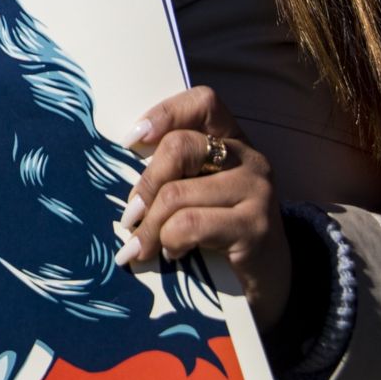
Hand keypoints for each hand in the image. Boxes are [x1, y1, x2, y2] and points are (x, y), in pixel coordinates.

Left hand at [116, 86, 290, 330]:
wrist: (265, 278)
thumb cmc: (216, 229)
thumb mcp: (196, 190)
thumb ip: (171, 171)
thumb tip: (115, 165)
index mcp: (231, 140)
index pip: (203, 101)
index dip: (164, 113)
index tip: (131, 140)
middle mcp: (249, 158)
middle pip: (179, 148)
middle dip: (144, 185)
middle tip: (130, 216)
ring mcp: (257, 191)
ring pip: (177, 194)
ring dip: (149, 226)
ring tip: (142, 245)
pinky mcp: (256, 227)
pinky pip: (191, 225)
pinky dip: (169, 241)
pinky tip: (171, 253)